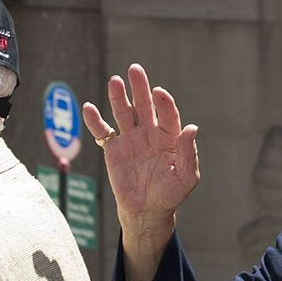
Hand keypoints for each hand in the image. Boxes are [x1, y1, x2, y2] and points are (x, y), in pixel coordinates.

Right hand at [83, 64, 198, 280]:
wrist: (148, 211)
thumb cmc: (171, 194)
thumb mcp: (187, 176)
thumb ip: (189, 152)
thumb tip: (192, 128)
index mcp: (170, 137)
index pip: (167, 114)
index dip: (163, 103)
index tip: (159, 92)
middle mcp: (150, 133)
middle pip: (144, 106)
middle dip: (140, 88)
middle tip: (135, 69)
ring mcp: (131, 139)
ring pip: (124, 113)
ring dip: (119, 97)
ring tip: (115, 81)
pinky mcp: (113, 150)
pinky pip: (103, 132)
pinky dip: (95, 121)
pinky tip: (89, 108)